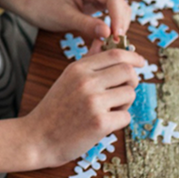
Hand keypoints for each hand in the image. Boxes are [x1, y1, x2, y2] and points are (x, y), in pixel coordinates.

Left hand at [0, 0, 130, 41]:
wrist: (37, 5)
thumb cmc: (47, 9)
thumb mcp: (66, 18)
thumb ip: (87, 25)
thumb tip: (109, 34)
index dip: (118, 17)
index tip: (117, 37)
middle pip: (119, 2)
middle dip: (120, 23)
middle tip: (115, 45)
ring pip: (120, 7)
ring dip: (119, 25)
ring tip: (111, 43)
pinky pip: (114, 10)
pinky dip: (114, 23)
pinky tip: (109, 36)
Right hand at [24, 46, 144, 167]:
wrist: (37, 137)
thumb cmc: (54, 109)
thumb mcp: (67, 78)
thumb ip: (88, 60)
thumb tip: (103, 40)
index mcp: (78, 68)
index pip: (115, 54)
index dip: (133, 57)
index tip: (140, 62)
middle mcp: (86, 81)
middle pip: (128, 71)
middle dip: (132, 81)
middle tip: (124, 91)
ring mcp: (94, 102)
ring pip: (130, 94)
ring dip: (125, 103)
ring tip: (109, 110)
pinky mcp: (100, 123)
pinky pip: (126, 116)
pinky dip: (119, 121)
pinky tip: (104, 123)